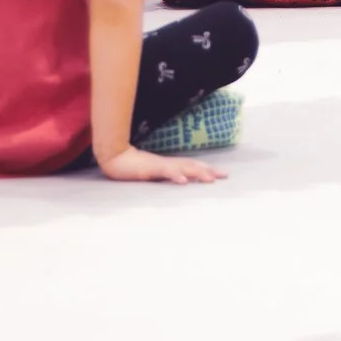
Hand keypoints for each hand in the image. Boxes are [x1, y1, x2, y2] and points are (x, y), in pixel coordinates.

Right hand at [99, 146, 225, 184]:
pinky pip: (165, 172)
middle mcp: (168, 163)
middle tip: (225, 175)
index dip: (208, 169)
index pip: (193, 166)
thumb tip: (181, 181)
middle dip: (209, 170)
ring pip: (182, 168)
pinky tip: (184, 182)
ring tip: (210, 179)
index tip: (223, 174)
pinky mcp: (150, 168)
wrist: (115, 159)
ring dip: (197, 173)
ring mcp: (160, 165)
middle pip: (192, 165)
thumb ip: (166, 175)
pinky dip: (175, 176)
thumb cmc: (134, 168)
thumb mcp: (154, 173)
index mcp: (170, 165)